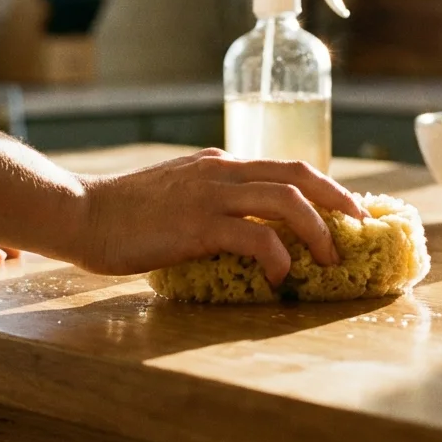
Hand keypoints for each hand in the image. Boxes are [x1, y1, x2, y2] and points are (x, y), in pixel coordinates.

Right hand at [74, 149, 365, 284]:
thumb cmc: (126, 216)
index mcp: (220, 165)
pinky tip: (281, 276)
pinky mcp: (198, 224)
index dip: (324, 187)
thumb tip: (249, 234)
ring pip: (287, 199)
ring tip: (330, 258)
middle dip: (337, 199)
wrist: (82, 214)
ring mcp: (210, 195)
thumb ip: (214, 204)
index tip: (346, 210)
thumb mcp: (179, 196)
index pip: (286, 166)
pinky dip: (278, 255)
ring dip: (318, 229)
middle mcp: (222, 171)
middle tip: (360, 226)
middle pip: (299, 174)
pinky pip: (255, 236)